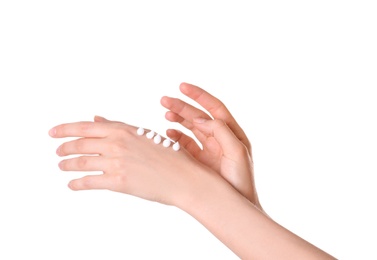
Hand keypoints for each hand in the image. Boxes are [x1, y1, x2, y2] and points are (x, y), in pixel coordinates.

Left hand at [48, 116, 215, 206]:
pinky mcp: (118, 182)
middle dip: (64, 148)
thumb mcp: (144, 135)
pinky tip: (72, 185)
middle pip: (79, 144)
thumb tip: (96, 120)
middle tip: (57, 152)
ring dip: (67, 165)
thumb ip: (117, 128)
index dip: (65, 129)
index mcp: (123, 130)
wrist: (184, 177)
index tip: (53, 132)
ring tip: (62, 167)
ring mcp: (116, 162)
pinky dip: (76, 183)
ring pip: (81, 162)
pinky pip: (89, 182)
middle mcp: (117, 143)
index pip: (85, 127)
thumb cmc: (170, 156)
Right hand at [160, 83, 261, 208]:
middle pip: (199, 116)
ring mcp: (209, 150)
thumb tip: (201, 118)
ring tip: (165, 112)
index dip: (199, 95)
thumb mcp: (237, 153)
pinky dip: (176, 137)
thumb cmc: (240, 182)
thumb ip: (221, 132)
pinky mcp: (199, 161)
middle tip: (164, 100)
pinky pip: (185, 144)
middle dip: (182, 106)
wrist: (235, 207)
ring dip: (178, 118)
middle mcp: (220, 138)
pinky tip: (168, 133)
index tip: (182, 86)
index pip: (214, 108)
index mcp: (232, 134)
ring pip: (190, 128)